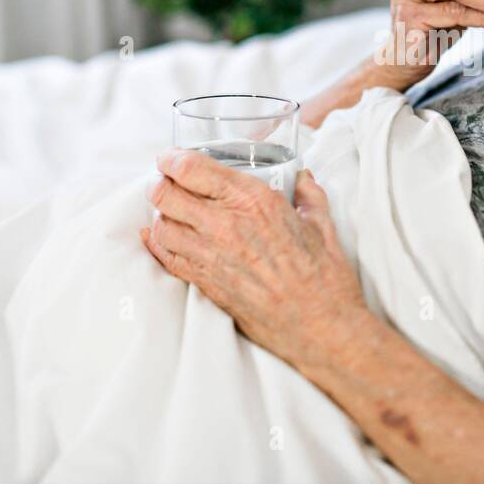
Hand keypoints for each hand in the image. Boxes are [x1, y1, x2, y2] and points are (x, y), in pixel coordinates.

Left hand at [140, 149, 368, 370]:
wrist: (319, 326)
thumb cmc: (324, 276)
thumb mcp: (321, 222)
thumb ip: (307, 193)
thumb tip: (301, 178)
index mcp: (254, 201)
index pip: (192, 169)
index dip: (173, 158)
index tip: (171, 157)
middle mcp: (225, 225)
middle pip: (167, 194)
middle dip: (162, 182)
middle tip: (167, 179)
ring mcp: (210, 257)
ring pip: (161, 225)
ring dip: (162, 212)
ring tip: (171, 208)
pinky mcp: (205, 284)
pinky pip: (166, 257)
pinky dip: (159, 243)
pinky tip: (161, 235)